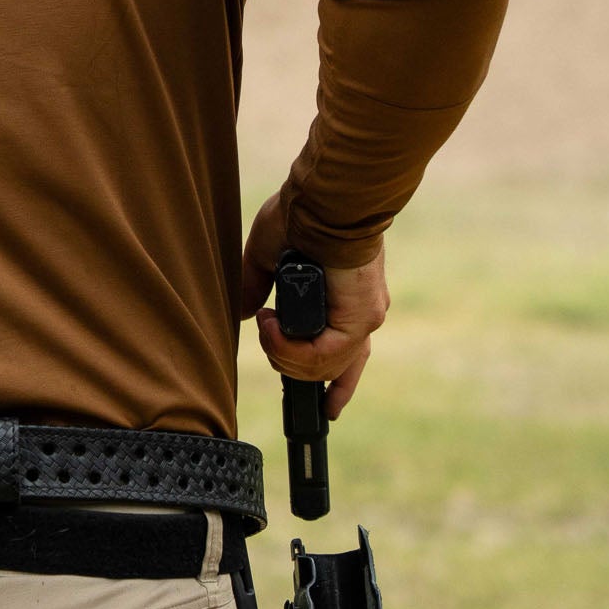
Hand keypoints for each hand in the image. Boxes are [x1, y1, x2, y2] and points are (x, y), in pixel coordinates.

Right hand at [242, 192, 389, 420]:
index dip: (337, 387)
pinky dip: (290, 350)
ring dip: (284, 355)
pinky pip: (323, 358)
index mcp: (345, 303)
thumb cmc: (301, 214)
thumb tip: (244, 311)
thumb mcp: (269, 256)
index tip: (327, 410)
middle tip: (266, 332)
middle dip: (288, 364)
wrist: (325, 198)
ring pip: (323, 368)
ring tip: (266, 326)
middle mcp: (360, 316)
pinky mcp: (360, 319)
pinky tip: (271, 327)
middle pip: (330, 370)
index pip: (347, 358)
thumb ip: (257, 284)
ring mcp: (363, 320)